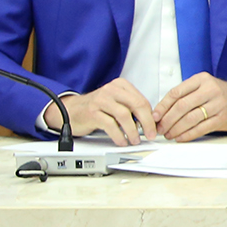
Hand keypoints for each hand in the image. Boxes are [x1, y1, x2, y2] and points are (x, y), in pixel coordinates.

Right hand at [43, 77, 157, 145]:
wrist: (71, 110)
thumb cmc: (97, 107)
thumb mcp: (117, 102)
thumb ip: (132, 108)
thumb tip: (151, 121)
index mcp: (121, 85)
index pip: (142, 100)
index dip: (151, 116)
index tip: (155, 127)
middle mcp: (111, 90)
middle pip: (136, 105)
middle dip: (147, 123)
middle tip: (150, 134)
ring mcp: (101, 100)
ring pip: (124, 116)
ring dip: (133, 131)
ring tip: (135, 140)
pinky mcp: (92, 112)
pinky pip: (110, 126)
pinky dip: (119, 136)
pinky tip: (122, 141)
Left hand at [154, 72, 226, 141]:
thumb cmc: (219, 94)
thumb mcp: (202, 86)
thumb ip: (184, 95)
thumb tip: (162, 112)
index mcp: (201, 80)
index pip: (176, 92)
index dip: (163, 106)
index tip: (155, 116)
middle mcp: (210, 90)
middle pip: (182, 106)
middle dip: (167, 120)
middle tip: (160, 128)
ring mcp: (217, 105)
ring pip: (190, 118)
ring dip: (176, 129)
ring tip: (169, 134)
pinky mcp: (221, 118)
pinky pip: (201, 128)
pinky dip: (188, 134)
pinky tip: (180, 137)